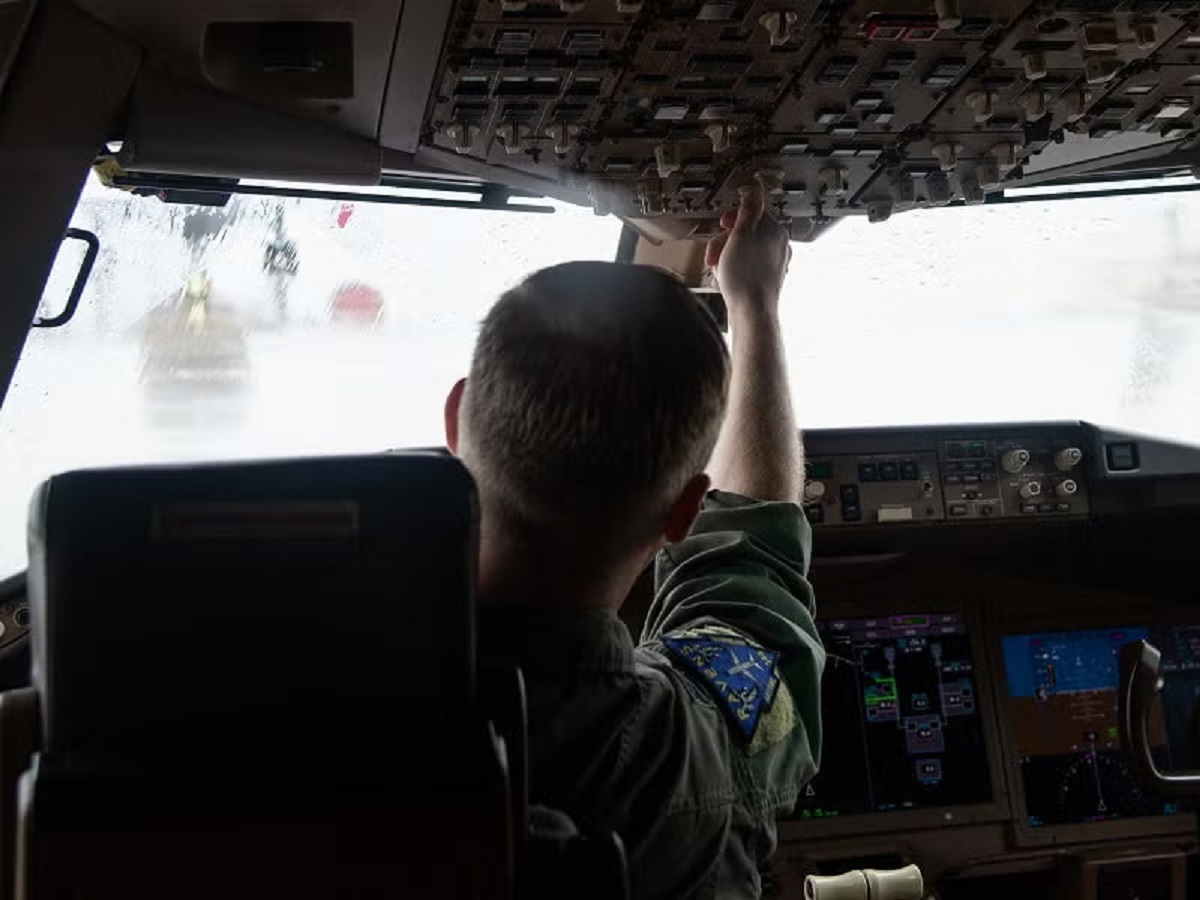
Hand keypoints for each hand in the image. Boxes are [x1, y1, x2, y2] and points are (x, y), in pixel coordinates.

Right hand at [704, 180, 790, 316]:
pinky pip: (745, 265)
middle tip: (716, 250)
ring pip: (743, 249)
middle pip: (746, 231)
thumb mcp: (740, 234)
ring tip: (718, 266)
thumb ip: (747, 208)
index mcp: (775, 230)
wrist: (751, 311)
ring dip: (726, 254)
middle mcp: (777, 245)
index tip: (723, 224)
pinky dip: (732, 268)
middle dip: (725, 239)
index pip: (753, 211)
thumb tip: (753, 188)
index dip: (733, 217)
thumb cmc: (745, 277)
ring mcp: (772, 263)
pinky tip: (725, 277)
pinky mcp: (764, 278)